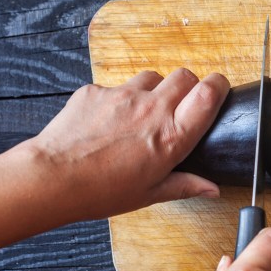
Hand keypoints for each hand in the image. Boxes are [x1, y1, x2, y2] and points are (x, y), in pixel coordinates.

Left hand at [27, 68, 229, 220]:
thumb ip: (186, 185)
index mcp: (171, 136)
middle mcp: (152, 109)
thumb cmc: (101, 191)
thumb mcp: (150, 194)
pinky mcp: (96, 90)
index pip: (208, 93)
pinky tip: (106, 123)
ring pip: (151, 78)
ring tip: (139, 116)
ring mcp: (123, 95)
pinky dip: (118, 100)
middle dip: (187, 87)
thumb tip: (211, 188)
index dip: (218, 85)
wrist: (52, 178)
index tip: (218, 90)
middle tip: (177, 107)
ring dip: (152, 91)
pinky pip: (116, 87)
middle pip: (185, 76)